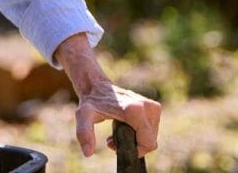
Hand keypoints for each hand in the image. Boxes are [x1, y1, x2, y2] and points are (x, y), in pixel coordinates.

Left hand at [54, 33, 159, 157]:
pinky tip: (125, 128)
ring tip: (116, 131)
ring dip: (136, 139)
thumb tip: (88, 153)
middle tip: (112, 138)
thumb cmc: (91, 101)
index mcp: (134, 110)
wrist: (97, 86)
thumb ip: (84, 133)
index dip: (135, 150)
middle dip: (134, 145)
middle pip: (150, 141)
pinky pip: (152, 130)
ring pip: (151, 137)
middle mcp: (147, 106)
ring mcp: (153, 106)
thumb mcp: (83, 116)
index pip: (148, 143)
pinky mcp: (154, 107)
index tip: (116, 145)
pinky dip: (140, 132)